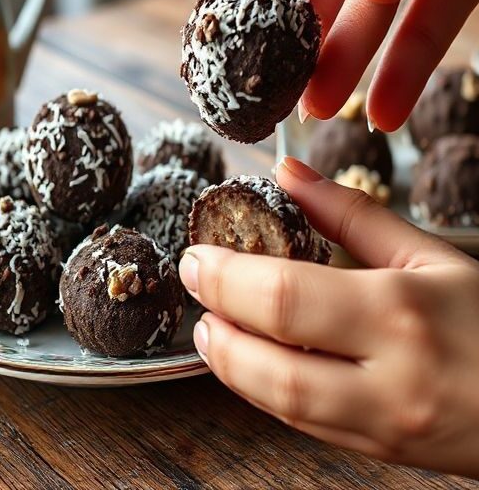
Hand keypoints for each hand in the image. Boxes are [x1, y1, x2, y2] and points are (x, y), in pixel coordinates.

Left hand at [180, 157, 478, 476]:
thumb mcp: (428, 254)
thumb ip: (351, 212)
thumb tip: (289, 172)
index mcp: (400, 312)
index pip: (282, 297)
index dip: (225, 277)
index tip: (196, 255)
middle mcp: (390, 378)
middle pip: (272, 365)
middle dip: (217, 327)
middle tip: (195, 292)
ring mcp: (385, 426)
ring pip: (282, 407)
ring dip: (232, 367)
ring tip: (211, 328)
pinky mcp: (381, 453)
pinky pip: (306, 427)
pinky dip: (266, 392)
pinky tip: (254, 360)